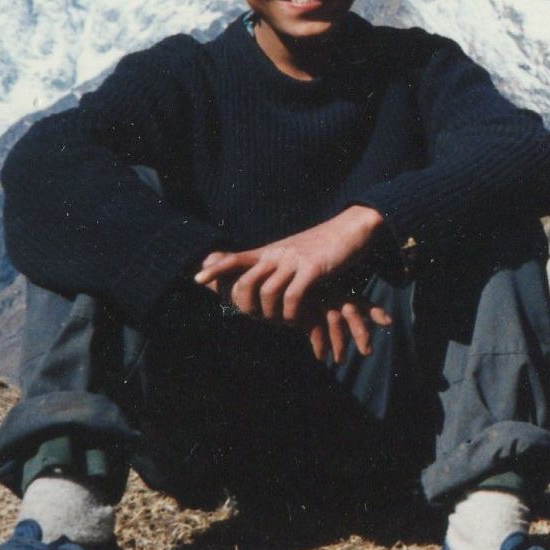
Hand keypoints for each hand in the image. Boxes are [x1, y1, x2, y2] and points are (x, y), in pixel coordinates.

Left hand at [195, 206, 392, 360]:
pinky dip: (291, 313)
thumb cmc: (323, 246)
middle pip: (246, 281)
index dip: (215, 269)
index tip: (197, 280)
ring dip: (271, 314)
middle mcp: (278, 254)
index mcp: (271, 251)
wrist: (352, 229)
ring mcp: (294, 261)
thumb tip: (261, 278)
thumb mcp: (294, 251)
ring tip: (281, 321)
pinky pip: (293, 296)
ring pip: (267, 292)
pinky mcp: (314, 269)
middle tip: (257, 318)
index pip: (235, 257)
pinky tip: (296, 319)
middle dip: (247, 305)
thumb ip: (275, 263)